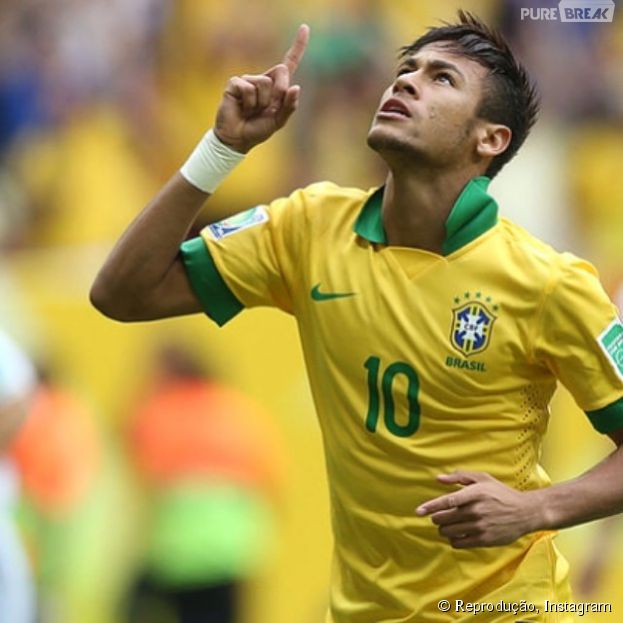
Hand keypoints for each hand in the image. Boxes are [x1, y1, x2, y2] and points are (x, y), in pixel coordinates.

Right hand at [214, 24, 309, 152]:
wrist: (237, 139)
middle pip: (281, 71)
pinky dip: (249, 103)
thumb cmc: (257, 130)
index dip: (298, 47)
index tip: (304, 27)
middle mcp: (263, 79)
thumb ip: (289, 107)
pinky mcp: (235, 84)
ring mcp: (248, 80)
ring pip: (264, 83)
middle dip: (280, 91)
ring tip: (251, 111)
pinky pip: (248, 88)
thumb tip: (295, 87)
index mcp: (277, 87)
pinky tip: (242, 109)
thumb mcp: (277, 121)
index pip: (289, 63)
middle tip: (268, 108)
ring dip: (261, 103)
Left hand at [415, 471, 542, 547]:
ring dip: (443, 529)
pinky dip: (453, 540)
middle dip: (437, 518)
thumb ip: (459, 477)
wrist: (525, 512)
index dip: (430, 506)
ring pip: (449, 532)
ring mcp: (480, 526)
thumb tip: (439, 479)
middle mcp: (476, 511)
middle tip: (439, 517)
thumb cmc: (501, 493)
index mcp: (474, 494)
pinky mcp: (484, 540)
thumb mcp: (482, 478)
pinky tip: (457, 534)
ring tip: (448, 525)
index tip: (418, 511)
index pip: (447, 501)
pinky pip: (459, 543)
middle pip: (444, 518)